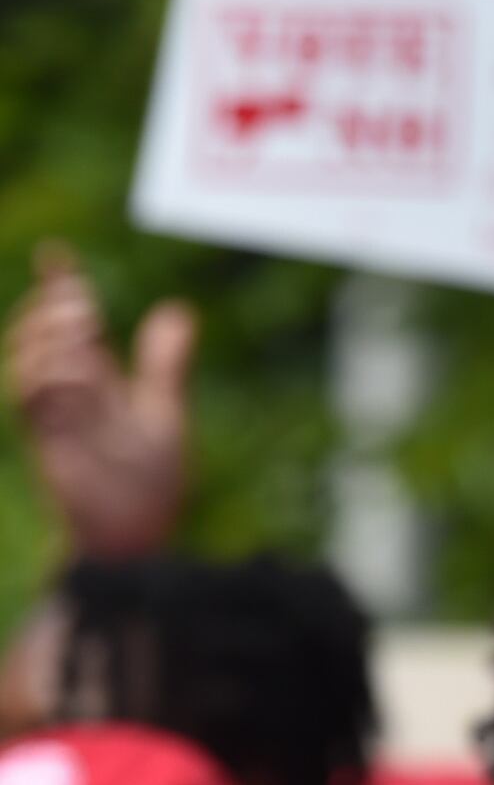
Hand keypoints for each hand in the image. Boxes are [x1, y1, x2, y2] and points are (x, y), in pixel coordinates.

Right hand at [7, 242, 191, 560]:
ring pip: (26, 357)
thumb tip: (175, 309)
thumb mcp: (163, 408)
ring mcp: (53, 415)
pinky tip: (80, 371)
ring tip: (85, 328)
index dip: (59, 287)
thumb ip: (164, 362)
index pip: (69, 323)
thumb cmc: (149, 479)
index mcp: (94, 379)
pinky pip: (29, 398)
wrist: (138, 531)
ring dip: (51, 336)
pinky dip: (51, 376)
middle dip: (53, 306)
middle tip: (83, 299)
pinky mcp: (45, 441)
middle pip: (38, 332)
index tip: (55, 253)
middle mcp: (67, 392)